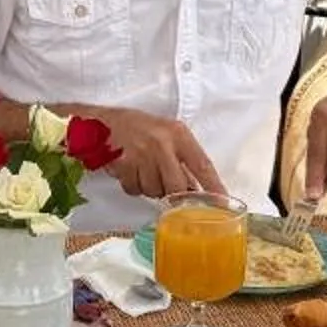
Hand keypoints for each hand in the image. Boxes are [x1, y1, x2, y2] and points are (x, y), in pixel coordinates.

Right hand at [92, 111, 225, 201]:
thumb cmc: (141, 128)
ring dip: (152, 188)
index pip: (202, 165)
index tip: (223, 203)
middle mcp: (161, 144)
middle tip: (169, 186)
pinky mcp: (123, 166)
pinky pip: (135, 190)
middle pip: (177, 187)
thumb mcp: (169, 135)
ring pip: (155, 191)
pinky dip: (135, 186)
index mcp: (178, 134)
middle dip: (175, 194)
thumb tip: (197, 190)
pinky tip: (132, 171)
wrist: (103, 122)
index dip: (214, 187)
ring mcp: (141, 156)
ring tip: (146, 170)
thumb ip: (184, 159)